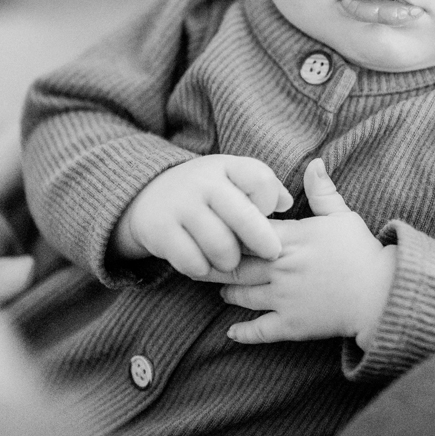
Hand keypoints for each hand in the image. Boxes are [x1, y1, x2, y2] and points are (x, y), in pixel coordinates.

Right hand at [113, 155, 291, 277]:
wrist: (147, 194)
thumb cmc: (206, 191)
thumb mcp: (232, 177)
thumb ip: (264, 186)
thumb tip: (287, 204)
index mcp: (225, 165)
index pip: (260, 181)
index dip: (270, 202)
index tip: (267, 214)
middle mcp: (202, 182)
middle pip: (245, 218)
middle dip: (263, 242)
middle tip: (270, 253)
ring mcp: (180, 206)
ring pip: (221, 247)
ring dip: (231, 261)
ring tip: (231, 260)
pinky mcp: (160, 231)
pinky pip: (194, 262)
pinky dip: (203, 269)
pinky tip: (205, 264)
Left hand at [218, 159, 395, 348]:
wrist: (378, 293)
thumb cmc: (361, 251)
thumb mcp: (342, 215)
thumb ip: (322, 190)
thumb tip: (314, 161)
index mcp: (291, 238)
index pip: (246, 231)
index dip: (229, 229)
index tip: (215, 227)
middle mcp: (280, 268)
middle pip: (236, 264)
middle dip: (215, 262)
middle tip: (200, 259)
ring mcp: (283, 298)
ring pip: (242, 295)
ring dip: (227, 291)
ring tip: (220, 288)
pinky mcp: (290, 325)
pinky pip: (259, 330)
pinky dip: (242, 332)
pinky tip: (231, 331)